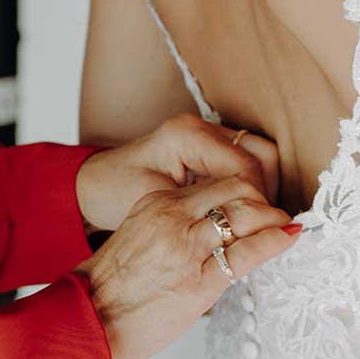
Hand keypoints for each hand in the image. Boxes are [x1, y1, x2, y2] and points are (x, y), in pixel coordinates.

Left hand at [76, 113, 280, 232]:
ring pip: (259, 156)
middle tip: (266, 226)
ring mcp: (206, 134)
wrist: (90, 186)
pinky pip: (245, 163)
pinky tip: (245, 214)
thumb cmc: (114, 194)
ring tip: (258, 223)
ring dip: (264, 189)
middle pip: (261, 153)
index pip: (245, 166)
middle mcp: (200, 128)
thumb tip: (244, 224)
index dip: (258, 200)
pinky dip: (251, 187)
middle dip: (269, 192)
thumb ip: (200, 208)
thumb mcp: (155, 205)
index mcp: (187, 135)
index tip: (263, 231)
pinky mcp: (207, 147)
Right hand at [80, 176, 297, 358]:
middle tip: (279, 213)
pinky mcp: (200, 281)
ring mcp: (188, 248)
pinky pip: (248, 252)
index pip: (218, 183)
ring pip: (247, 214)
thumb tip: (216, 233)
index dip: (247, 190)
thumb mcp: (141, 237)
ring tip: (287, 226)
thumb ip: (175, 226)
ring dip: (275, 218)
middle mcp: (174, 217)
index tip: (260, 201)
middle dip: (265, 198)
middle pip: (237, 190)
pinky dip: (275, 241)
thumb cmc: (114, 287)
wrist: (89, 320)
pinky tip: (289, 239)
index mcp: (159, 203)